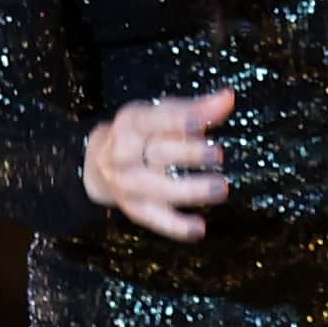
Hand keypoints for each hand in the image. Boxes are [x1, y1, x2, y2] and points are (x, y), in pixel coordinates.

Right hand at [84, 87, 234, 240]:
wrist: (98, 163)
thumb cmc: (141, 133)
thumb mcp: (161, 113)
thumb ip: (196, 108)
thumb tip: (229, 98)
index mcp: (132, 122)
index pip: (157, 120)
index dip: (180, 121)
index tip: (202, 123)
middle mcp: (124, 153)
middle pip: (158, 153)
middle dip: (190, 154)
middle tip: (219, 155)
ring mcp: (127, 184)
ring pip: (159, 189)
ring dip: (191, 190)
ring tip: (221, 188)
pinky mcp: (135, 209)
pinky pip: (156, 219)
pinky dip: (177, 226)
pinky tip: (200, 228)